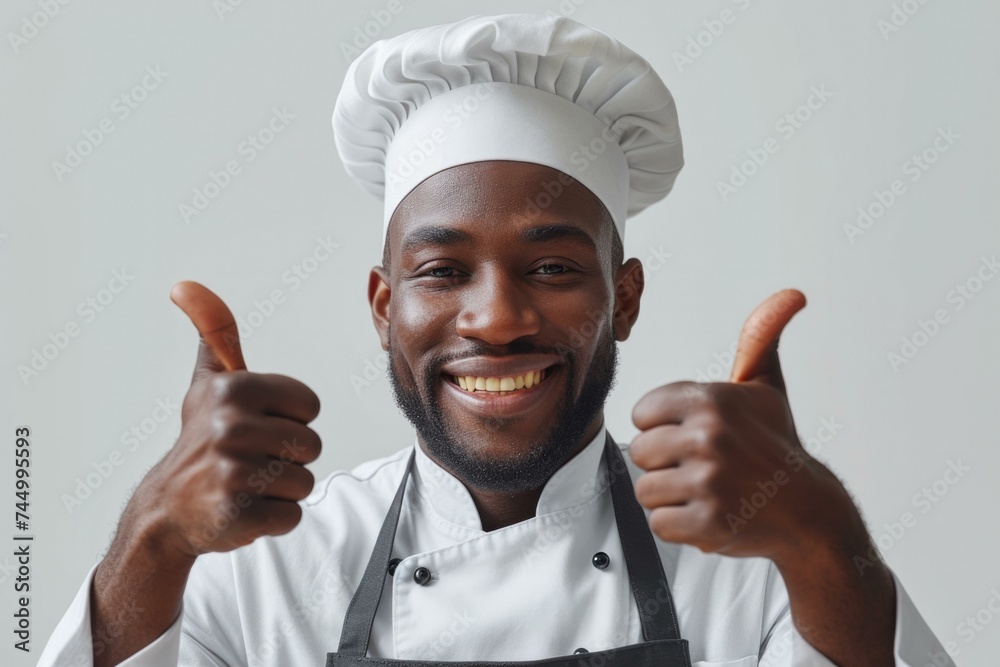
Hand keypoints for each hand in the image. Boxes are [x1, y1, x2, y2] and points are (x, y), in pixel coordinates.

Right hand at [133, 281, 321, 558]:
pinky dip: (274, 518)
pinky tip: (243, 509)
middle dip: (287, 458)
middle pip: (311, 446)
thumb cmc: (202, 439)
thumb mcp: (210, 382)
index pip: (310, 406)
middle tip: (249, 460)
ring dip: (281, 490)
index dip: (289, 420)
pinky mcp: (238, 514)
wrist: (169, 508)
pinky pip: (292, 515)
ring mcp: (232, 472)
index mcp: (234, 390)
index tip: (255, 426)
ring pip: (305, 481)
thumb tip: (185, 285)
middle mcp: (230, 427)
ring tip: (246, 484)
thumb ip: (215, 333)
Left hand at [629, 289, 857, 564]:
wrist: (810, 511)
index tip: (692, 436)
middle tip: (703, 468)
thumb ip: (760, 338)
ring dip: (671, 496)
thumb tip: (791, 295)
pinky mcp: (707, 522)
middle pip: (640, 451)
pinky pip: (659, 523)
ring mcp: (708, 481)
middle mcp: (708, 437)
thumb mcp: (766, 387)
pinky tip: (708, 514)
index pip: (642, 412)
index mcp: (711, 400)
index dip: (662, 427)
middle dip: (666, 464)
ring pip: (646, 489)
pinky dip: (679, 526)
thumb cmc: (777, 446)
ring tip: (706, 491)